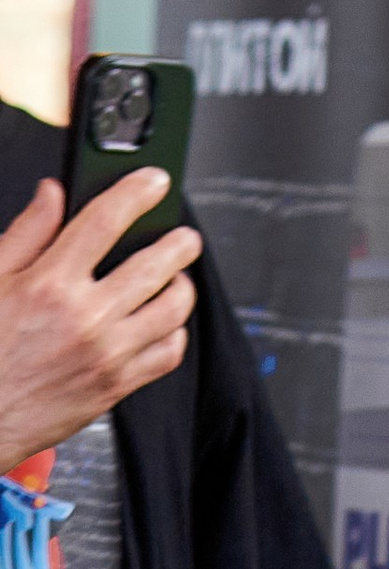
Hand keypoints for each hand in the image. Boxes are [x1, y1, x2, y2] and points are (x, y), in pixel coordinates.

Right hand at [0, 172, 201, 465]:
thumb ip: (26, 234)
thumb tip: (52, 193)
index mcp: (49, 286)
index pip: (107, 220)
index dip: (137, 191)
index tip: (154, 181)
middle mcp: (85, 318)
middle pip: (157, 263)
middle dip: (180, 240)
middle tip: (182, 235)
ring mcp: (105, 354)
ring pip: (173, 308)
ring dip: (182, 284)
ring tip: (175, 276)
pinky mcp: (115, 387)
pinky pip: (168, 353)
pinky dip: (174, 333)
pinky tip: (162, 322)